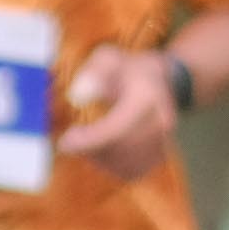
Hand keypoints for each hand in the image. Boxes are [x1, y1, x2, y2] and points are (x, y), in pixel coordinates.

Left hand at [54, 44, 180, 182]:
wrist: (163, 82)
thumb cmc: (127, 69)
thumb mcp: (108, 58)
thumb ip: (93, 72)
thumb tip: (78, 95)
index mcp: (148, 97)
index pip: (119, 128)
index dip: (90, 140)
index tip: (65, 142)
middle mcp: (161, 122)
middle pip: (121, 150)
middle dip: (90, 150)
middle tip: (68, 142)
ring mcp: (163, 142)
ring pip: (125, 164)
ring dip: (99, 158)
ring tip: (85, 140)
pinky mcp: (158, 156)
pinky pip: (130, 171)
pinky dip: (111, 165)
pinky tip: (99, 149)